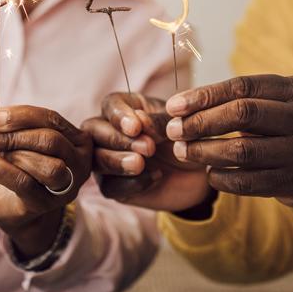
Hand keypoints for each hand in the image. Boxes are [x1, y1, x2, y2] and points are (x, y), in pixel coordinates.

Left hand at [0, 106, 91, 257]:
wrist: (15, 206)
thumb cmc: (20, 165)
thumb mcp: (21, 140)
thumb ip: (11, 127)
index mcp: (77, 140)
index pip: (52, 119)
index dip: (21, 115)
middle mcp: (79, 162)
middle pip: (51, 141)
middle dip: (15, 134)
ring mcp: (67, 186)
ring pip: (46, 166)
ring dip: (11, 152)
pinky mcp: (47, 204)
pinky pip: (24, 184)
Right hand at [82, 93, 208, 212]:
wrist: (198, 174)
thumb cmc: (186, 140)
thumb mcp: (178, 125)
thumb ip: (159, 121)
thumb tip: (140, 120)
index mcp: (127, 108)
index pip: (110, 104)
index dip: (118, 116)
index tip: (136, 127)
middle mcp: (110, 131)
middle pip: (93, 130)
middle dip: (117, 139)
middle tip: (147, 148)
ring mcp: (108, 158)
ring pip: (96, 159)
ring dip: (116, 161)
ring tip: (140, 164)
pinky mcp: (113, 185)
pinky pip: (109, 187)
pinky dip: (129, 183)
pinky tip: (154, 178)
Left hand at [165, 75, 292, 206]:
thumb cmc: (284, 122)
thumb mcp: (273, 100)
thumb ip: (235, 98)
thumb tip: (179, 106)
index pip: (243, 86)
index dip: (205, 95)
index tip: (174, 105)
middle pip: (243, 114)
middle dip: (201, 122)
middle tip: (174, 130)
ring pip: (243, 151)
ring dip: (204, 151)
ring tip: (183, 151)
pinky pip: (248, 182)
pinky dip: (221, 177)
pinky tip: (208, 172)